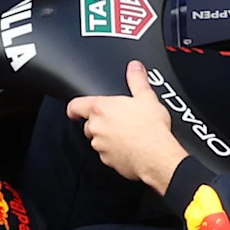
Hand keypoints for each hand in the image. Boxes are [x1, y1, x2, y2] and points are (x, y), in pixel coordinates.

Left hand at [67, 62, 183, 193]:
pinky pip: (107, 155)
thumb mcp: (146, 97)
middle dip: (100, 123)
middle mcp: (97, 128)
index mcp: (101, 109)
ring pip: (98, 141)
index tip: (75, 110)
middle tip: (118, 120)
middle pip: (89, 124)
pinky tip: (130, 148)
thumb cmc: (150, 127)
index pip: (76, 106)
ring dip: (108, 138)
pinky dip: (115, 152)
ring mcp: (101, 146)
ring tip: (128, 134)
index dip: (74, 108)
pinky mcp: (108, 161)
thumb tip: (134, 67)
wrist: (156, 155)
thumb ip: (137, 80)